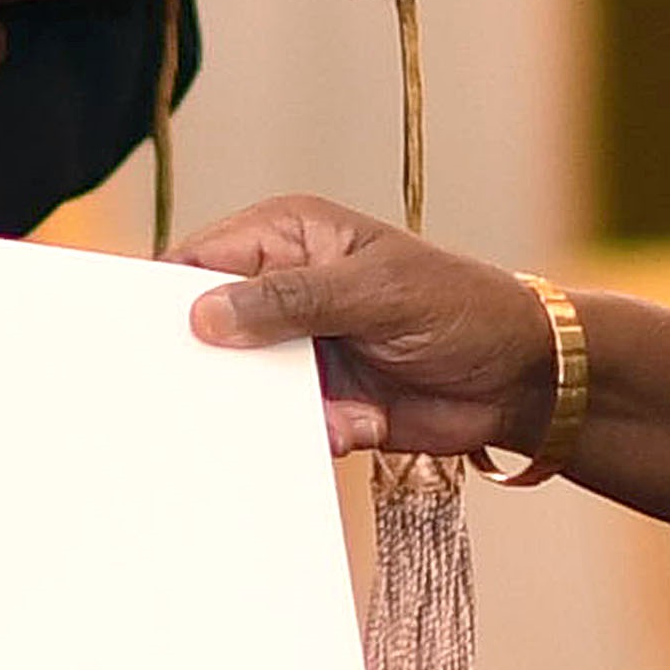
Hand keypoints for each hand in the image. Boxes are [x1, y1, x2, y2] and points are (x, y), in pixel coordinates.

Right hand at [175, 194, 545, 455]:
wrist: (519, 380)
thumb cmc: (460, 307)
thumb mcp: (374, 292)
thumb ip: (289, 299)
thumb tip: (206, 313)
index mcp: (289, 238)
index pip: (202, 260)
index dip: (171, 297)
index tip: (150, 338)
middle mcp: (284, 292)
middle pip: (211, 329)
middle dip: (217, 364)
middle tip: (218, 390)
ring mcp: (300, 349)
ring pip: (244, 386)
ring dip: (273, 407)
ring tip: (326, 410)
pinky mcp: (319, 400)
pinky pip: (283, 424)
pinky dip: (313, 431)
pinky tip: (357, 423)